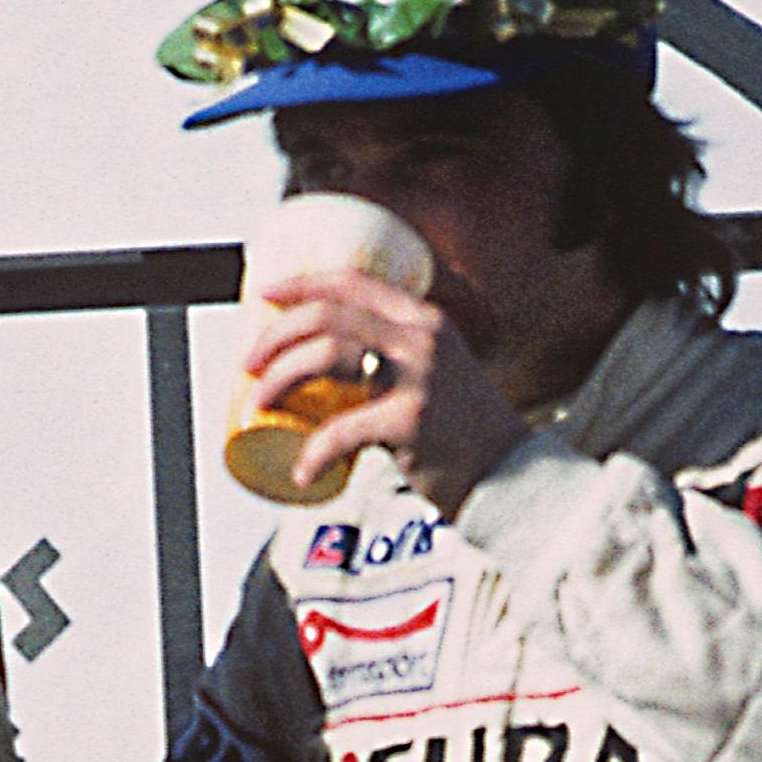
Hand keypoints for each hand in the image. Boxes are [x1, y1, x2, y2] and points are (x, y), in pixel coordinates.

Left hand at [249, 269, 530, 510]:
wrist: (513, 480)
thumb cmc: (467, 436)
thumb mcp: (438, 379)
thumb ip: (398, 366)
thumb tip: (335, 375)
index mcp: (425, 321)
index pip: (352, 282)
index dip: (301, 283)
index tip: (264, 293)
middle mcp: (422, 338)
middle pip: (327, 316)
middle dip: (275, 335)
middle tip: (247, 361)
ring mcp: (419, 377)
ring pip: (325, 356)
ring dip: (278, 380)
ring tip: (258, 405)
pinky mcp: (412, 421)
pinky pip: (341, 431)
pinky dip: (312, 454)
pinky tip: (302, 472)